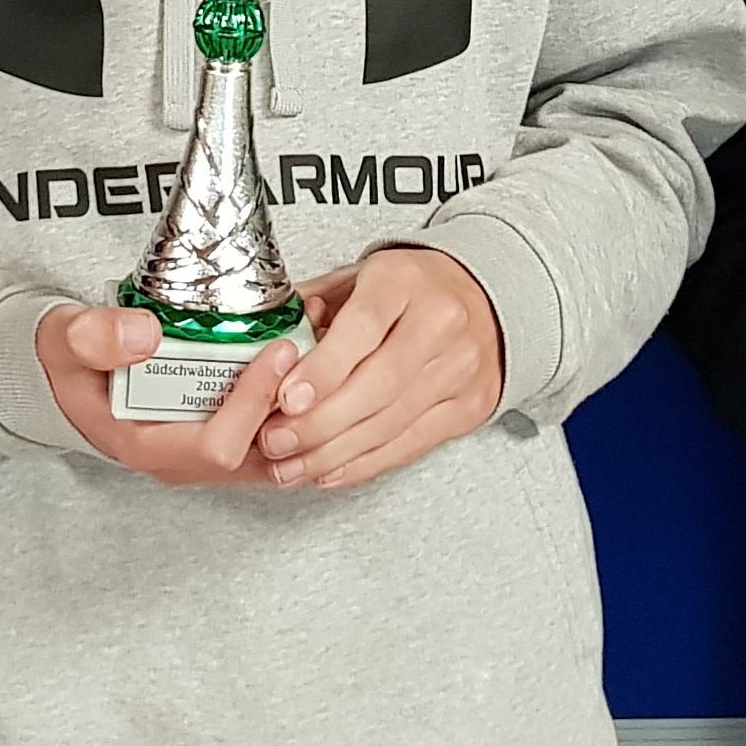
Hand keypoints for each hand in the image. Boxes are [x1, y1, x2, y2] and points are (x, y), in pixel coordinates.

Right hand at [36, 301, 302, 485]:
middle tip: (312, 341)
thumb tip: (145, 335)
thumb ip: (95, 337)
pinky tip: (299, 351)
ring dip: (299, 400)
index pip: (219, 447)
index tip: (277, 351)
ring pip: (272, 446)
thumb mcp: (65, 341)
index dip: (254, 404)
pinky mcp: (217, 436)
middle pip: (259, 453)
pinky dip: (288, 397)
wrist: (63, 375)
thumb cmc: (67, 362)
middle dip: (292, 401)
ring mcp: (201, 453)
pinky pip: (267, 430)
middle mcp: (180, 460)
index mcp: (145, 446)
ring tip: (315, 339)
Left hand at [254, 245, 502, 488]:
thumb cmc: (408, 287)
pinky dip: (365, 463)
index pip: (364, 326)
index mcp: (404, 279)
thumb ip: (310, 306)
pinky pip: (411, 444)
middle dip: (319, 422)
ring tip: (290, 465)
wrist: (484, 297)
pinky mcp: (469, 407)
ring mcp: (460, 368)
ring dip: (334, 452)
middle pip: (379, 384)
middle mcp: (440, 322)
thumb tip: (261, 343)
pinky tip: (330, 469)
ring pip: (392, 422)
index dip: (324, 368)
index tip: (286, 398)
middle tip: (275, 441)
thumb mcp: (357, 276)